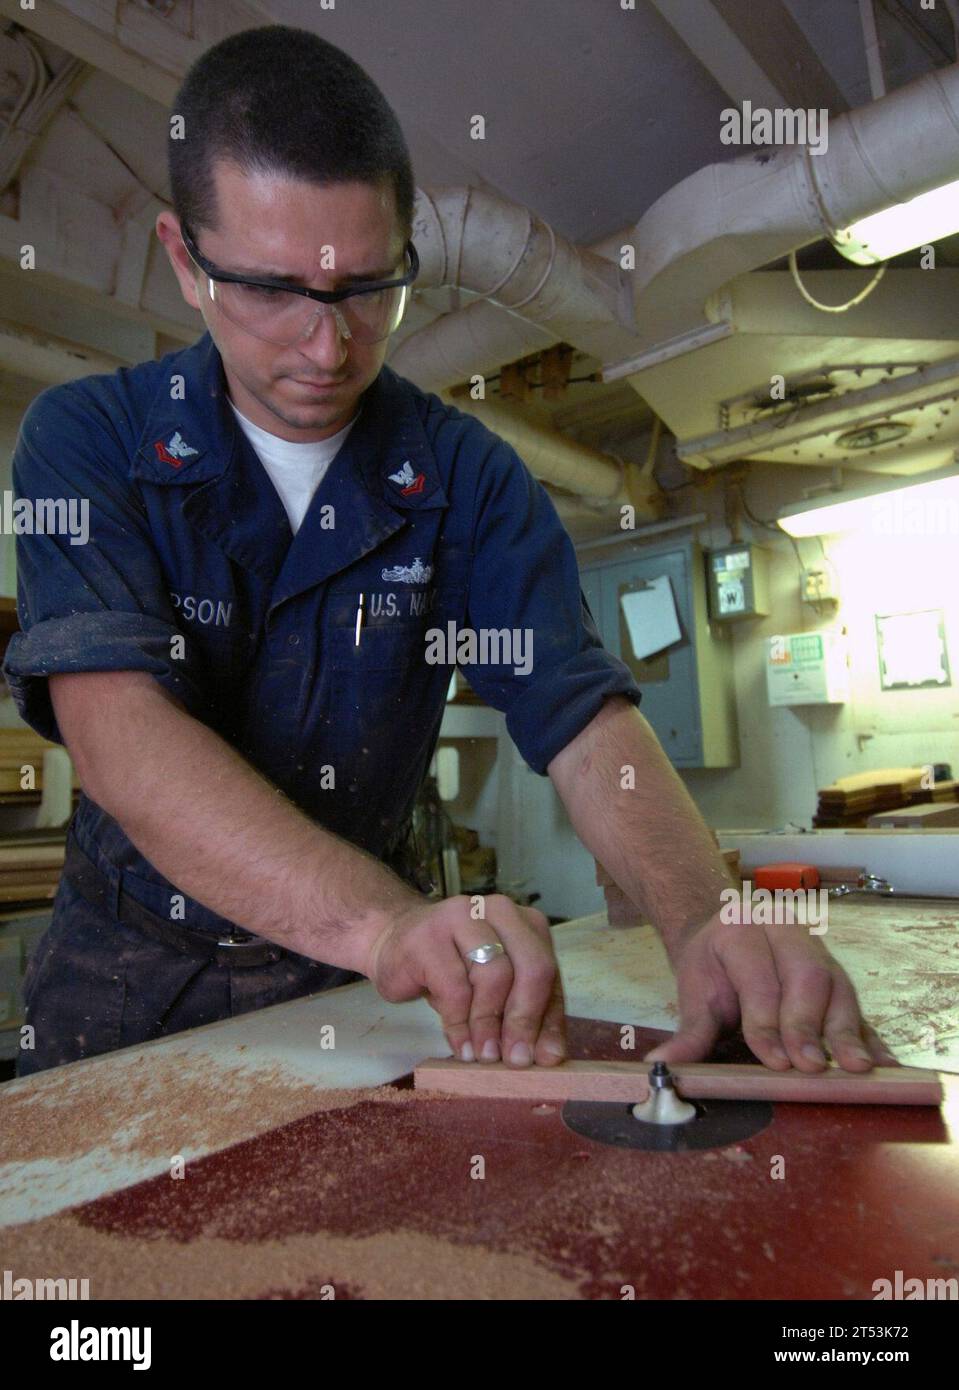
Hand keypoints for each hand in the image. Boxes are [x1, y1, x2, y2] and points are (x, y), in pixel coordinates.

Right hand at [364, 893, 566, 1066]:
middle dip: (524, 1020)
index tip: (544, 1059)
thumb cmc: (451, 969)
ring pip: (494, 976)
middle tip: (514, 1060)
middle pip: (532, 967)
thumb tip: (549, 1057)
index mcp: (525, 922)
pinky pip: (455, 988)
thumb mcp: (496, 990)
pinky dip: (460, 1025)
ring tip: (482, 1055)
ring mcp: (463, 916)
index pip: (550, 972)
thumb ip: (526, 1015)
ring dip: (489, 1025)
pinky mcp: (429, 935)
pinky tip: (460, 1045)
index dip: (549, 1019)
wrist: (393, 942)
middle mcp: (500, 910)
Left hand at [645, 910, 897, 1071]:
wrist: (727, 931)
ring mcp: (819, 951)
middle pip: (807, 976)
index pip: (759, 977)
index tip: (776, 1062)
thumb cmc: (712, 965)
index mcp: (742, 928)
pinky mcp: (840, 976)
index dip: (768, 1021)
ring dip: (847, 1032)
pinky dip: (870, 1037)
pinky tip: (882, 1064)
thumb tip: (661, 1066)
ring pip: (839, 987)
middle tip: (811, 1067)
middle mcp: (786, 932)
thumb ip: (689, 1031)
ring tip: (852, 1069)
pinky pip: (858, 1005)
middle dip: (809, 1025)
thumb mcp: (693, 991)